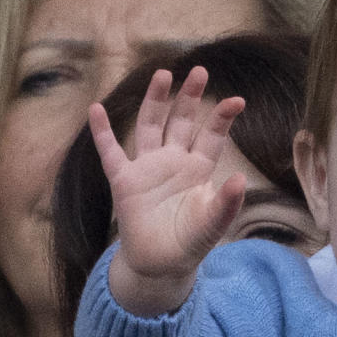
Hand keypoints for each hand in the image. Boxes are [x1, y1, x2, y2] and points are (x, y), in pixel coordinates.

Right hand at [89, 65, 245, 314]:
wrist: (159, 266)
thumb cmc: (189, 245)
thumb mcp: (212, 226)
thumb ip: (226, 204)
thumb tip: (240, 180)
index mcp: (198, 170)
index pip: (212, 136)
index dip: (222, 118)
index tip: (237, 100)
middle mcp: (173, 162)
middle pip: (181, 121)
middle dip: (189, 97)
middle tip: (199, 70)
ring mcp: (147, 168)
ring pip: (149, 126)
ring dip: (155, 101)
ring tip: (162, 75)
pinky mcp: (124, 181)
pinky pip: (111, 152)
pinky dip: (102, 132)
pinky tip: (96, 109)